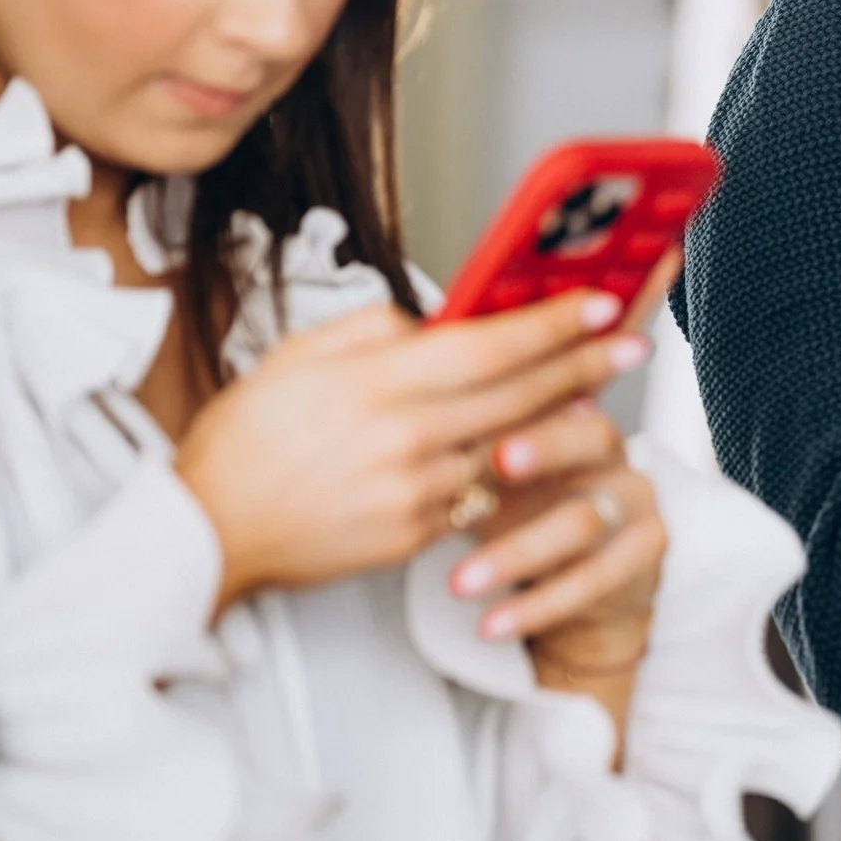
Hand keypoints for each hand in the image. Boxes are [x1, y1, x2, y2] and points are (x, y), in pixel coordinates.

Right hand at [174, 289, 649, 612]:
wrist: (207, 533)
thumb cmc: (245, 441)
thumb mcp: (298, 355)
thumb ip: (373, 328)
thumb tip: (433, 322)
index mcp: (376, 383)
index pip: (489, 346)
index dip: (553, 324)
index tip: (600, 303)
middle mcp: (405, 437)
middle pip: (518, 394)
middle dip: (586, 364)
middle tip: (632, 344)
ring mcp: (415, 492)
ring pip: (506, 446)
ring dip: (554, 420)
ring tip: (590, 392)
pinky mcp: (415, 536)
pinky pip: (474, 496)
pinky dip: (500, 471)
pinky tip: (521, 452)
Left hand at [445, 402, 667, 657]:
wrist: (587, 589)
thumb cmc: (531, 521)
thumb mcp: (498, 485)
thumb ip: (472, 455)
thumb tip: (407, 428)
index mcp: (574, 420)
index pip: (558, 393)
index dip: (522, 401)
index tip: (473, 416)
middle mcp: (613, 455)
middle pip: (592, 437)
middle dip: (544, 448)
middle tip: (493, 464)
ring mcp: (637, 504)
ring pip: (582, 521)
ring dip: (516, 553)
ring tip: (459, 582)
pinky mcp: (646, 556)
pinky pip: (594, 581)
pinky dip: (536, 606)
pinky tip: (491, 623)